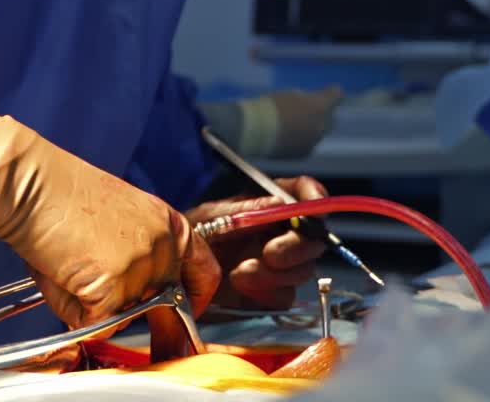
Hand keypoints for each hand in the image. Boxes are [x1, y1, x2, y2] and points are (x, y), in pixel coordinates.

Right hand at [0, 103, 219, 328]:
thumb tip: (141, 300)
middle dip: (129, 307)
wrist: (31, 183)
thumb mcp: (122, 218)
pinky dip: (72, 310)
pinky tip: (61, 273)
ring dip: (93, 306)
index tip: (187, 312)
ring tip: (71, 264)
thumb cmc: (62, 197)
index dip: (195, 298)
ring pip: (123, 317)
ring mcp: (142, 265)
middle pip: (160, 304)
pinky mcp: (114, 286)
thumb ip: (141, 254)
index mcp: (168, 221)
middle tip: (93, 282)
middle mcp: (163, 243)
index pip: (204, 270)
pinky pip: (96, 324)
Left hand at [185, 176, 328, 310]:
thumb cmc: (192, 236)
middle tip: (269, 255)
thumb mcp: (212, 216)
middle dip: (296, 247)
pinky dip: (265, 293)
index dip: (315, 198)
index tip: (315, 209)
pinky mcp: (273, 292)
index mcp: (270, 204)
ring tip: (239, 273)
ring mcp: (281, 264)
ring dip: (274, 274)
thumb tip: (280, 203)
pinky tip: (241, 288)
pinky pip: (285, 296)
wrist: (174, 276)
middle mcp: (281, 232)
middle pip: (313, 237)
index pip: (305, 193)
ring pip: (302, 270)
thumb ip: (246, 211)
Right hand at [268, 87, 342, 157]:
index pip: (336, 95)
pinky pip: (308, 144)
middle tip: (308, 109)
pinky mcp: (303, 154)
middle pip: (330, 118)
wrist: (257, 130)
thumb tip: (312, 104)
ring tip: (293, 123)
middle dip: (323, 114)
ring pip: (318, 132)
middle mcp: (322, 126)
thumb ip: (308, 100)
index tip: (330, 90)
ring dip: (311, 127)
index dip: (332, 92)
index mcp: (320, 107)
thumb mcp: (292, 95)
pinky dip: (302, 139)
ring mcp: (313, 141)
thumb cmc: (272, 107)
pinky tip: (288, 135)